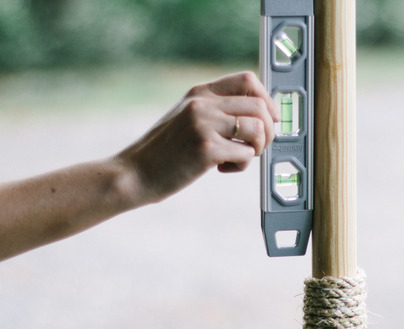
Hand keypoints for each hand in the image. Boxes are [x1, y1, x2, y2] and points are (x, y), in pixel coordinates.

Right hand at [117, 71, 279, 203]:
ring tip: (237, 158)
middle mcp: (202, 104)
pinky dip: (241, 165)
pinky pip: (246, 154)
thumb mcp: (186, 118)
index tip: (270, 119)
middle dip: (268, 131)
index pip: (248, 80)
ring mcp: (203, 125)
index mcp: (199, 93)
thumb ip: (216, 111)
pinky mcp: (206, 150)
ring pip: (258, 129)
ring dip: (257, 148)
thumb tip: (259, 115)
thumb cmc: (163, 152)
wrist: (133, 173)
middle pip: (260, 107)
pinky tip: (222, 169)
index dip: (267, 100)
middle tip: (255, 147)